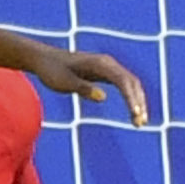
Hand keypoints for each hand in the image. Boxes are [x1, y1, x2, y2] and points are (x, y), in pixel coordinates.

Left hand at [29, 46, 151, 126]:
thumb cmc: (52, 71)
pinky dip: (131, 99)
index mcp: (100, 64)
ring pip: (131, 84)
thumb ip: (83, 89)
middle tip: (140, 123)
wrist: (44, 60)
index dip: (131, 97)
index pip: (123, 80)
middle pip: (132, 82)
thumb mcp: (64, 82)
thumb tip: (103, 96)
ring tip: (139, 123)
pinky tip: (133, 113)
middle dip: (139, 102)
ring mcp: (109, 68)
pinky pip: (124, 86)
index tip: (135, 113)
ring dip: (138, 102)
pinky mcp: (106, 73)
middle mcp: (108, 64)